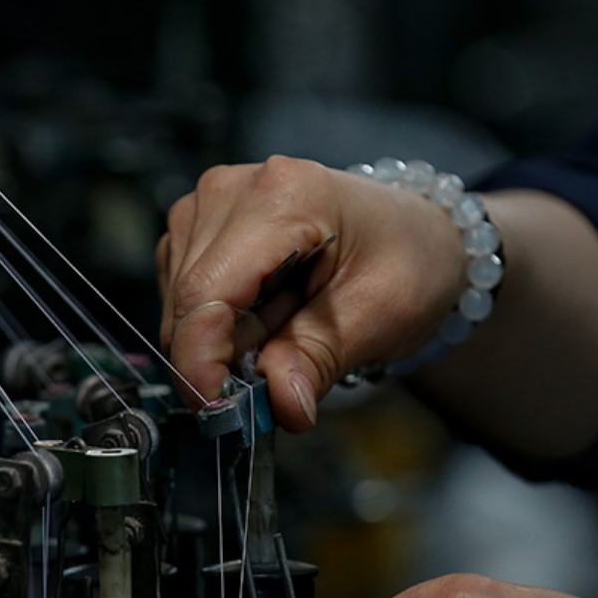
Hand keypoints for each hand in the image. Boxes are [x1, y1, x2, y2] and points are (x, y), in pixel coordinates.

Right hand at [157, 157, 467, 430]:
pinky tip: (266, 313)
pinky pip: (185, 298)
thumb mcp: (382, 316)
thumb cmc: (409, 261)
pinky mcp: (199, 226)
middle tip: (286, 368)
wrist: (417, 234)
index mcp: (284, 196)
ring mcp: (209, 204)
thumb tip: (280, 405)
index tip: (216, 409)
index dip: (200, 359)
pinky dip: (220, 325)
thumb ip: (320, 359)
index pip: (207, 290)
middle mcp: (232, 189)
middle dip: (221, 356)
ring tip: (289, 325)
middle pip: (188, 300)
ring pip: (181, 304)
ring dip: (224, 340)